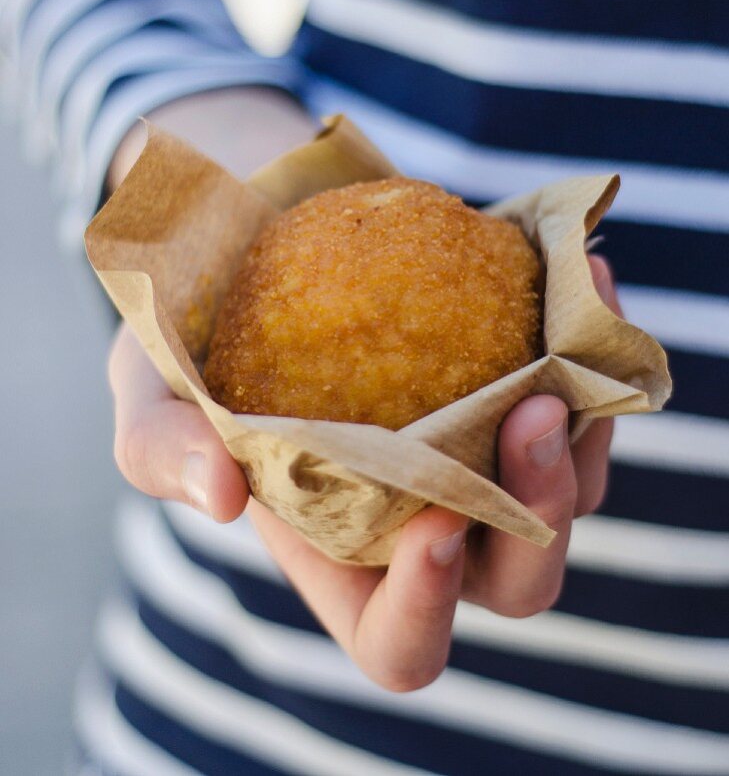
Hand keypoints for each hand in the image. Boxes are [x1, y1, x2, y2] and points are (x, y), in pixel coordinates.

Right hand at [109, 253, 619, 690]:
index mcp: (342, 557)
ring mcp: (479, 454)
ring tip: (572, 329)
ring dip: (586, 426)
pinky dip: (592, 336)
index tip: (433, 526)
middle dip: (542, 515)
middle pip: (519, 578)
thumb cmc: (196, 338)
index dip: (427, 609)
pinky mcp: (512, 382)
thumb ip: (162, 446)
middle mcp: (425, 519)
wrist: (256, 242)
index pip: (400, 642)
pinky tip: (583, 268)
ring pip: (573, 486)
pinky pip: (582, 389)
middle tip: (533, 414)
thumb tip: (219, 494)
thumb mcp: (151, 387)